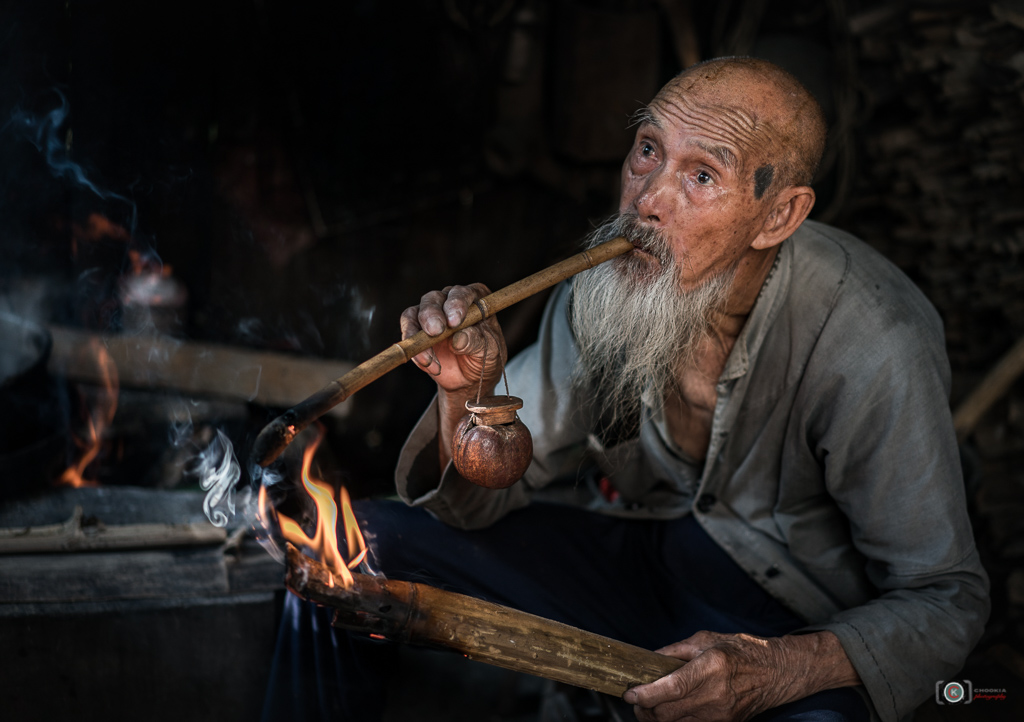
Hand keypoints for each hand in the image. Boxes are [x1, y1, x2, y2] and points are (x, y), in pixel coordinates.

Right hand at [400, 283, 506, 394]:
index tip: (455, 321)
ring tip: (428, 358)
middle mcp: (448, 302)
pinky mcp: (416, 332)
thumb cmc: (485, 355)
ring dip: (416, 334)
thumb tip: (458, 339)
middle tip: (436, 331)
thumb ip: (475, 341)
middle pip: (433, 299)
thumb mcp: (488, 349)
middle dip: (432, 314)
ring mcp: (430, 316)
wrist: (472, 376)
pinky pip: (408, 335)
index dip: (456, 304)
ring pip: (414, 314)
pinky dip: (415, 351)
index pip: (461, 293)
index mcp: (472, 299)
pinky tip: (429, 365)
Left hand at [623, 630, 859, 721]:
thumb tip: (648, 661)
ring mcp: (722, 713)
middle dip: (645, 709)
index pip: (671, 688)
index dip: (646, 694)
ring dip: (657, 718)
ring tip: (649, 707)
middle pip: (668, 712)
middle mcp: (716, 693)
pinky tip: (669, 711)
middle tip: (636, 700)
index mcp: (711, 666)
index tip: (630, 694)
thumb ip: (674, 651)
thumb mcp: (705, 640)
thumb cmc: (741, 650)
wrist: (777, 671)